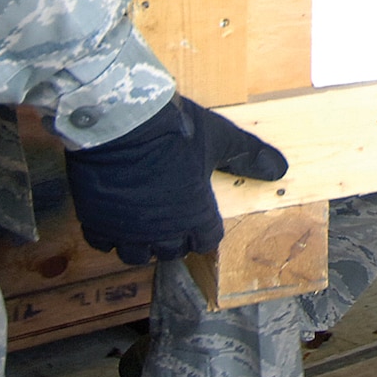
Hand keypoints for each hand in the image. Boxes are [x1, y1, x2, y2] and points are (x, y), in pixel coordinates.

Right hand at [64, 95, 287, 264]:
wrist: (122, 121)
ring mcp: (127, 229)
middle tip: (172, 219)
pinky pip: (103, 242)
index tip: (201, 217)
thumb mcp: (221, 138)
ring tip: (143, 224)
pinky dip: (109, 234)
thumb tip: (281, 171)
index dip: (205, 229)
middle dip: (174, 239)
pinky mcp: (96, 220)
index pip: (206, 241)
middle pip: (171, 252)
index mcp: (194, 214)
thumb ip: (249, 157)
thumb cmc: (176, 130)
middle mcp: (161, 230)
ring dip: (142, 244)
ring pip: (136, 255)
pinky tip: (114, 216)